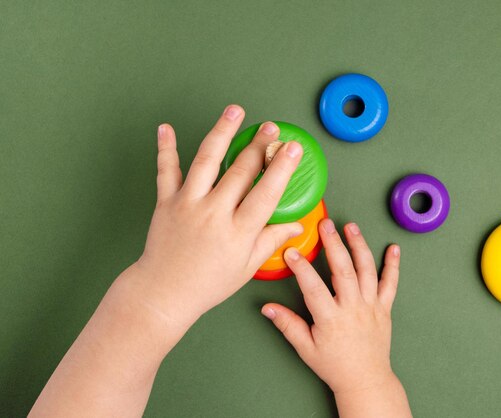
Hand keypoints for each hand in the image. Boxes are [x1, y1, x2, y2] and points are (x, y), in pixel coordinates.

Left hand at [132, 105, 303, 327]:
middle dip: (259, 145)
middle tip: (271, 127)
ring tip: (235, 111)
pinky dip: (165, 148)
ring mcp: (188, 204)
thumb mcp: (246, 267)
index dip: (281, 168)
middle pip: (240, 171)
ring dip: (222, 132)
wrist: (164, 292)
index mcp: (238, 231)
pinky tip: (165, 128)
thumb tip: (297, 226)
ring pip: (206, 160)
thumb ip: (271, 241)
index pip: (266, 192)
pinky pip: (166, 171)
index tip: (292, 148)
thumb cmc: (208, 283)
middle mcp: (214, 213)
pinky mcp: (166, 202)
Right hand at [261, 219, 400, 393]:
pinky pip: (390, 284)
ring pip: (367, 271)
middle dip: (334, 244)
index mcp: (331, 319)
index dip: (302, 268)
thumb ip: (287, 324)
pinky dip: (393, 265)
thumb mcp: (305, 348)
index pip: (313, 288)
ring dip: (359, 246)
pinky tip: (394, 248)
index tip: (292, 251)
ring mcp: (371, 307)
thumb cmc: (334, 365)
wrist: (365, 380)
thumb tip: (267, 307)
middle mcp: (353, 309)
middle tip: (326, 224)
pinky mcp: (384, 308)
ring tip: (351, 226)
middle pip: (343, 271)